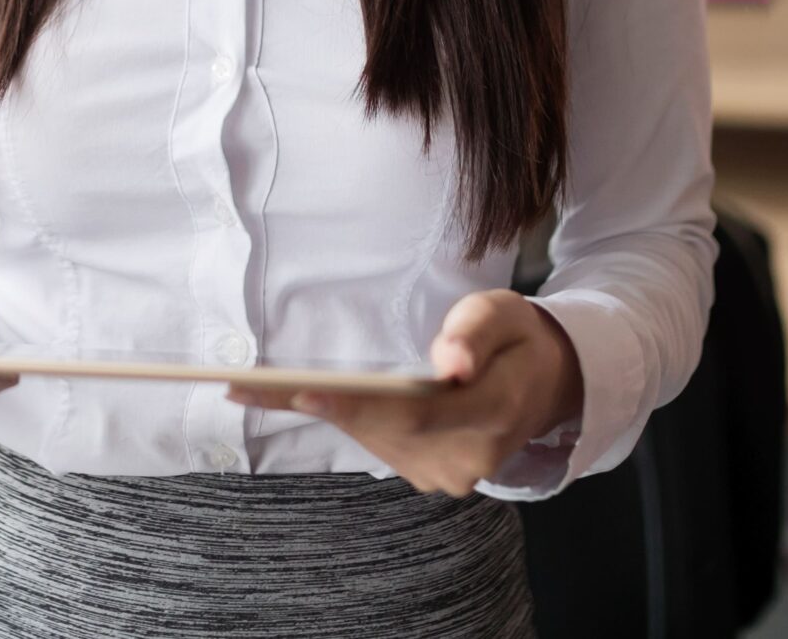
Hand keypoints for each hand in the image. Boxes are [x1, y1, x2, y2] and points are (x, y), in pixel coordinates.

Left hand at [226, 291, 582, 496]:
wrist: (547, 384)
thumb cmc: (518, 338)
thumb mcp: (506, 314)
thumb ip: (476, 334)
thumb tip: (449, 363)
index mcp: (491, 416)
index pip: (414, 415)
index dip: (356, 407)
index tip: (304, 394)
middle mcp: (465, 458)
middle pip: (379, 430)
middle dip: (312, 405)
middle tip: (240, 387)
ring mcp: (447, 474)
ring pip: (373, 438)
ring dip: (316, 412)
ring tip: (248, 389)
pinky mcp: (429, 472)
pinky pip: (377, 442)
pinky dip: (340, 417)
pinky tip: (296, 397)